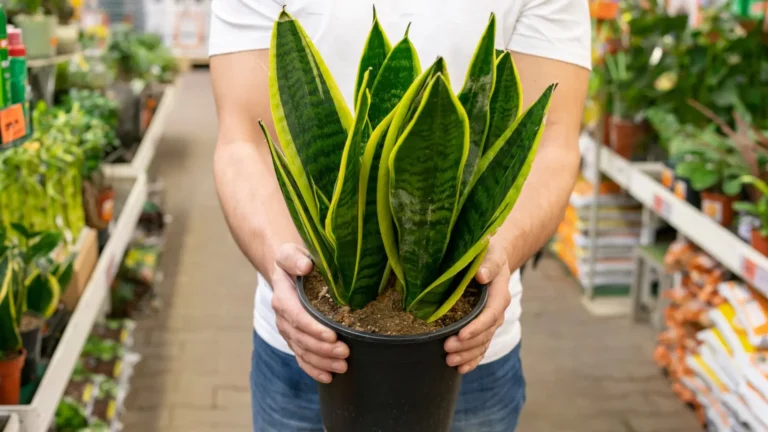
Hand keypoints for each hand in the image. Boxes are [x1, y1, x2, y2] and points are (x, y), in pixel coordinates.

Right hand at [271, 244, 348, 382]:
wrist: (287, 270)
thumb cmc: (294, 260)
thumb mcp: (290, 252)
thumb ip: (294, 258)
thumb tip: (305, 266)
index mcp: (283, 297)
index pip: (297, 316)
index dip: (313, 328)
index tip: (332, 335)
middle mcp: (283, 317)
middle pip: (301, 338)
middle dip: (323, 349)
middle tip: (345, 353)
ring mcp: (288, 330)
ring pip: (303, 351)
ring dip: (322, 361)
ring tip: (343, 366)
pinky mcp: (295, 338)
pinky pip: (301, 358)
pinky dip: (313, 369)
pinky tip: (328, 377)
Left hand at [444, 238, 511, 373]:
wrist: (492, 257)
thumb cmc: (488, 253)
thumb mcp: (491, 253)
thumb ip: (488, 264)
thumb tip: (481, 275)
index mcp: (499, 294)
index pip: (490, 314)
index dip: (476, 326)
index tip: (461, 334)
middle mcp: (497, 311)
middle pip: (485, 333)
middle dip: (467, 344)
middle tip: (447, 348)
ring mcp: (491, 321)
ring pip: (482, 343)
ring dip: (467, 354)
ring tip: (449, 361)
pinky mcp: (483, 326)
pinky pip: (481, 346)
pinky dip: (473, 359)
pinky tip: (461, 369)